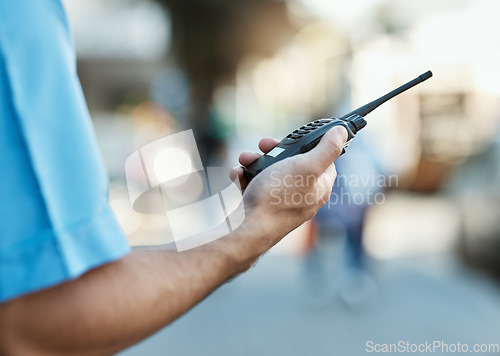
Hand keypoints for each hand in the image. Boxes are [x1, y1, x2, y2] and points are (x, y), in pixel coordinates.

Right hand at [230, 126, 347, 251]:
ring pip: (271, 173)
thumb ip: (327, 148)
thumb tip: (342, 133)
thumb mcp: (307, 166)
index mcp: (319, 187)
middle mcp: (303, 196)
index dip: (311, 145)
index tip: (297, 138)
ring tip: (245, 160)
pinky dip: (246, 177)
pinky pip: (255, 185)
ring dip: (255, 162)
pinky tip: (238, 175)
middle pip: (293, 164)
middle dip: (275, 151)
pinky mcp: (262, 207)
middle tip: (264, 145)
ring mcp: (281, 202)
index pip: (325, 160)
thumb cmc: (277, 198)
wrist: (247, 228)